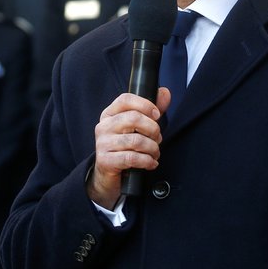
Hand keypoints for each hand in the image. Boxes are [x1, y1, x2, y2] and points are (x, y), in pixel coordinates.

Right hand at [88, 89, 170, 208]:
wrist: (108, 175)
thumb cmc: (125, 148)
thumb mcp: (138, 127)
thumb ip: (151, 110)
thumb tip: (165, 92)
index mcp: (109, 114)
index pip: (126, 99)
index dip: (145, 104)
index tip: (156, 115)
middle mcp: (103, 126)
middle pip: (133, 118)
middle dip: (153, 129)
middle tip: (157, 138)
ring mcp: (102, 143)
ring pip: (136, 140)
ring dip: (152, 148)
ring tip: (155, 153)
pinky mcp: (105, 160)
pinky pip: (132, 158)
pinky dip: (147, 161)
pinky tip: (151, 163)